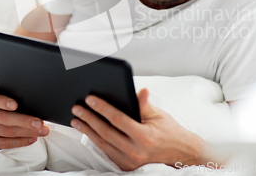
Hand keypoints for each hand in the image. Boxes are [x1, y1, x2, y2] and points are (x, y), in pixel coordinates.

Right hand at [0, 89, 49, 148]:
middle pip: (3, 118)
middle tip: (40, 123)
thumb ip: (14, 97)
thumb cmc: (2, 102)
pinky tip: (33, 138)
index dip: (2, 101)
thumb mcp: (4, 95)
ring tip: (42, 131)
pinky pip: (5, 143)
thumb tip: (35, 104)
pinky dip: (21, 141)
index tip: (15, 105)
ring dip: (27, 132)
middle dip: (24, 121)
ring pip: (6, 132)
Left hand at [70, 88, 206, 170]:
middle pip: (106, 132)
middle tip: (77, 108)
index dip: (103, 108)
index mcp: (145, 136)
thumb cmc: (169, 131)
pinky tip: (88, 131)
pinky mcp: (126, 165)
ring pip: (103, 143)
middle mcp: (136, 151)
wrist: (179, 154)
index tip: (90, 99)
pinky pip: (107, 151)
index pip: (118, 119)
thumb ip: (144, 104)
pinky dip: (95, 140)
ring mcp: (129, 161)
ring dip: (87, 130)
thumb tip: (139, 91)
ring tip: (76, 119)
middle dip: (89, 118)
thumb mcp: (158, 115)